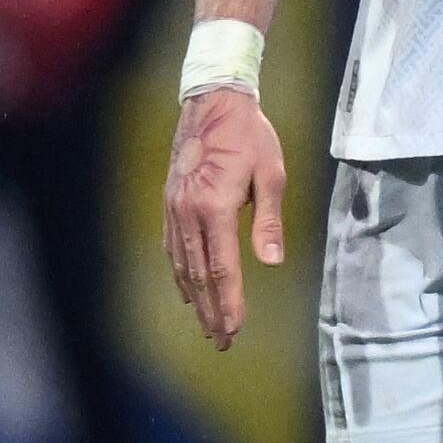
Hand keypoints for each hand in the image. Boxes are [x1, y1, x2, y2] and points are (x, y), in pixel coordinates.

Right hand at [164, 85, 285, 347]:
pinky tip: (187, 290)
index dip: (229, 302)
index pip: (223, 268)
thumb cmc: (249, 135)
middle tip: (222, 342)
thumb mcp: (271, 174)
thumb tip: (273, 262)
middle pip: (199, 275)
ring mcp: (174, 208)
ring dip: (196, 298)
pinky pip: (173, 247)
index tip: (235, 329)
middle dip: (212, 311)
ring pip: (183, 265)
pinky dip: (180, 273)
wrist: (212, 101)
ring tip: (207, 325)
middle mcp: (189, 212)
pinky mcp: (170, 202)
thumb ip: (270, 221)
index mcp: (216, 206)